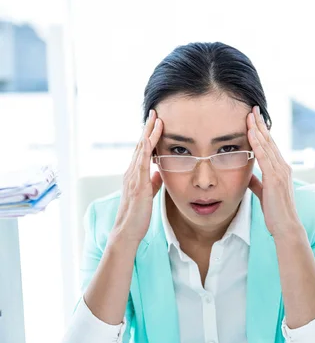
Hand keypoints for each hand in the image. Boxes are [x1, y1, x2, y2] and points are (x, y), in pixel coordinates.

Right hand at [112, 109, 163, 244]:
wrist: (127, 231)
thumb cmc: (138, 216)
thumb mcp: (148, 195)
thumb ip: (153, 182)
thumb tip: (159, 172)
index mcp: (134, 175)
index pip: (142, 150)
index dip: (149, 135)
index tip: (156, 121)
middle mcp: (131, 173)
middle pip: (140, 145)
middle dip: (148, 128)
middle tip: (155, 111)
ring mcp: (133, 178)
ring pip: (141, 150)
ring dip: (148, 133)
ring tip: (155, 118)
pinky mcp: (137, 185)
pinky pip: (141, 164)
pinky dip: (145, 149)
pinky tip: (149, 138)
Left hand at [247, 105, 302, 238]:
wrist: (286, 227)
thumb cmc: (276, 212)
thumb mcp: (264, 193)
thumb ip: (257, 182)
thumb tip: (248, 174)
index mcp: (281, 169)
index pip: (270, 146)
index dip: (262, 131)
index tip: (254, 118)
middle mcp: (283, 167)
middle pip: (270, 141)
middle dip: (261, 124)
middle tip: (253, 108)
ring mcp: (281, 171)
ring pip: (267, 145)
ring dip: (258, 129)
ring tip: (250, 114)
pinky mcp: (275, 178)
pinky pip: (264, 156)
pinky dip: (257, 143)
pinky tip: (251, 133)